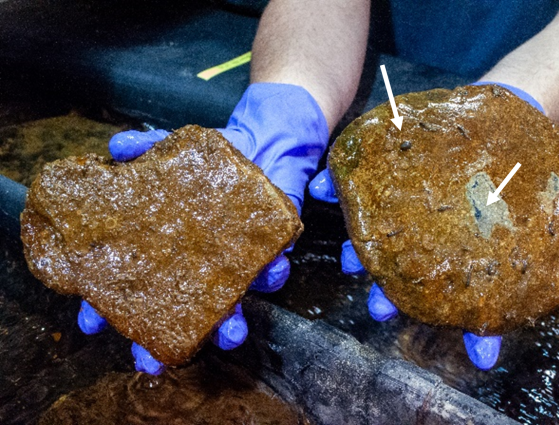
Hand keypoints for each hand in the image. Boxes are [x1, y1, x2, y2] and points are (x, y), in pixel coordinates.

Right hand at [79, 83, 328, 373]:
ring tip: (229, 332)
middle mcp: (199, 267)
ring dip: (230, 324)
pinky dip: (273, 273)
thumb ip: (143, 149)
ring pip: (230, 306)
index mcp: (167, 250)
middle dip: (167, 339)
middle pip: (179, 314)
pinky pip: (273, 269)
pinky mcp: (269, 249)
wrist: (258, 144)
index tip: (92, 323)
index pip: (133, 286)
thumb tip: (116, 147)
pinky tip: (272, 271)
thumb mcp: (170, 150)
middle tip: (152, 362)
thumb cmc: (205, 162)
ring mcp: (234, 264)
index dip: (110, 308)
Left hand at [308, 82, 558, 370]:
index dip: (480, 333)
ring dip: (360, 254)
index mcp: (474, 258)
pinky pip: (355, 183)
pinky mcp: (389, 176)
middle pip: (412, 282)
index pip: (477, 306)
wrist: (508, 115)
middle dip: (395, 299)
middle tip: (386, 311)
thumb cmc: (535, 161)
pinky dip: (338, 186)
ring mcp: (406, 211)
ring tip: (351, 259)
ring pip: (376, 242)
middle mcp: (436, 243)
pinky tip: (327, 188)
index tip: (481, 353)